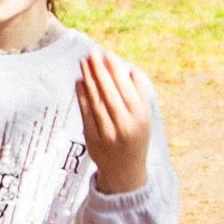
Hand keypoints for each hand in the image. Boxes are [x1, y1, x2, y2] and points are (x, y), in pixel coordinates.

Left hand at [77, 45, 153, 195]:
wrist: (125, 170)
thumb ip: (138, 94)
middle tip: (92, 53)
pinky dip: (82, 96)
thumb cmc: (136, 135)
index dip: (115, 70)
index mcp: (140, 117)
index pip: (126, 88)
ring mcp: (107, 133)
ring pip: (96, 101)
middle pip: (109, 93)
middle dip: (100, 71)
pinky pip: (86, 113)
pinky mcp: (93, 139)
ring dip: (89, 80)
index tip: (107, 54)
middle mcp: (125, 125)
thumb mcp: (144, 116)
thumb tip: (127, 69)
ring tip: (83, 62)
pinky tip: (79, 81)